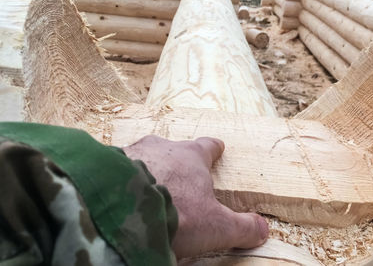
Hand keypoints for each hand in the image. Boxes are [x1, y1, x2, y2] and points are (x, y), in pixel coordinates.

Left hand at [123, 136, 268, 258]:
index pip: (207, 147)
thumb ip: (242, 227)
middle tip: (179, 174)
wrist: (123, 210)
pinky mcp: (107, 163)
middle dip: (177, 161)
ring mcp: (133, 152)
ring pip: (145, 156)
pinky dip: (123, 178)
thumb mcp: (217, 226)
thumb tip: (262, 229)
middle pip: (174, 150)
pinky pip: (118, 167)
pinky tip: (123, 192)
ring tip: (148, 185)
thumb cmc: (176, 212)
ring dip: (148, 168)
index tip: (218, 146)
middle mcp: (162, 148)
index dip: (214, 148)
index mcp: (191, 156)